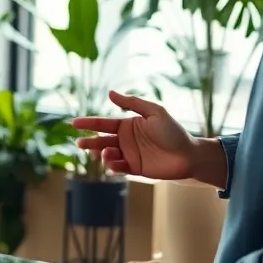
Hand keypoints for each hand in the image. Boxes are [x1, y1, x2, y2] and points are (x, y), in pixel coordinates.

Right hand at [73, 91, 196, 179]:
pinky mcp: (134, 169)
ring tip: (105, 152)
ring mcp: (129, 155)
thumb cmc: (173, 131)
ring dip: (102, 154)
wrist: (188, 154)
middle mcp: (125, 140)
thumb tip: (110, 93)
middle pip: (101, 140)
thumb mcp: (154, 112)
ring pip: (107, 155)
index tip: (74, 123)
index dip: (88, 123)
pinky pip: (118, 168)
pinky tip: (112, 162)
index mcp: (128, 125)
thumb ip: (132, 103)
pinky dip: (112, 166)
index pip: (103, 124)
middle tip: (79, 144)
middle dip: (88, 142)